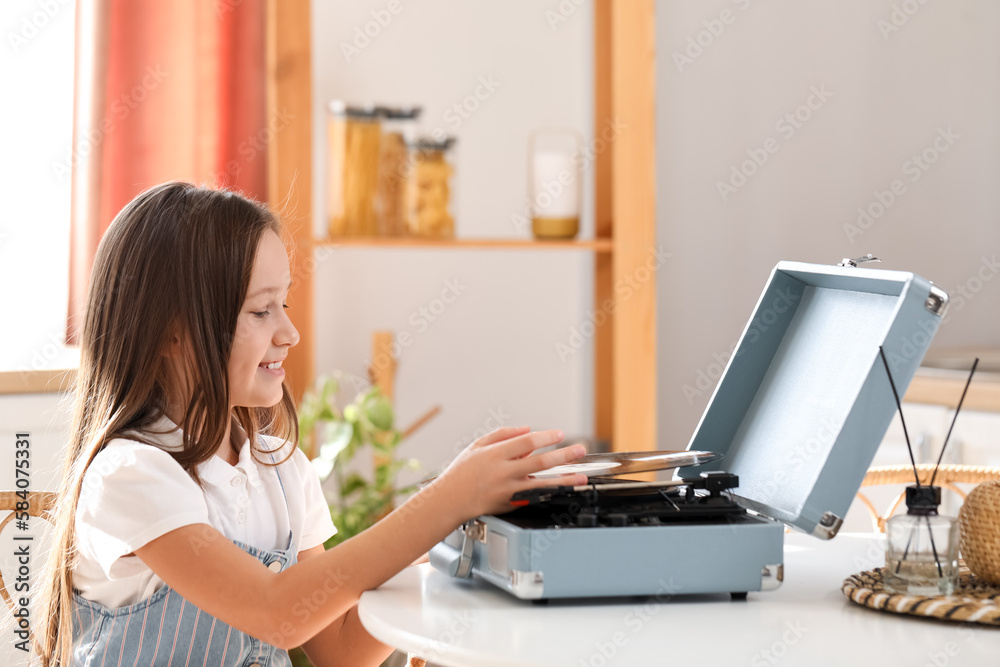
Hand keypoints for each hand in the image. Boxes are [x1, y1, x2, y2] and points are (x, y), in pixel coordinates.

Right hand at [434, 426, 587, 520]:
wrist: (449, 500)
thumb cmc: (461, 472)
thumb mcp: (477, 445)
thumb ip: (502, 434)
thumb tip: (528, 429)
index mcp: (495, 455)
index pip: (526, 442)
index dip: (545, 437)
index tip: (559, 434)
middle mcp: (503, 473)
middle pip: (539, 462)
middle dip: (563, 456)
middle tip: (580, 450)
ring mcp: (508, 491)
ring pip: (542, 484)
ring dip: (564, 480)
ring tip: (581, 477)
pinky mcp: (510, 504)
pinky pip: (534, 496)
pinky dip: (549, 493)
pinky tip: (563, 490)